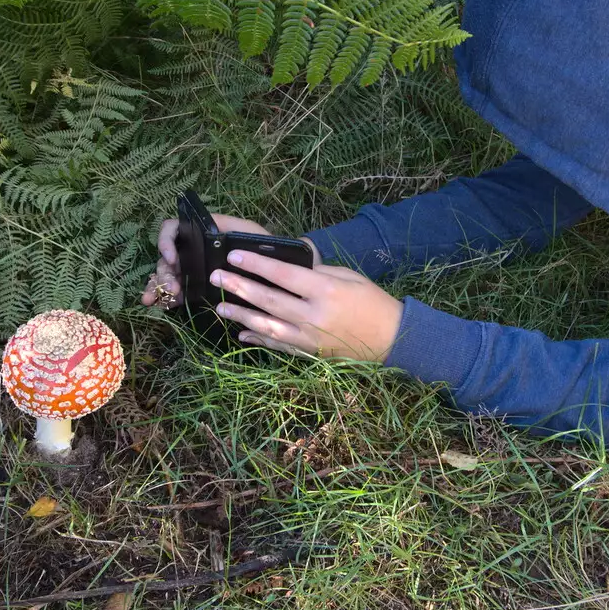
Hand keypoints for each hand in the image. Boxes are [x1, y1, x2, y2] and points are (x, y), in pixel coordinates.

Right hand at [140, 213, 320, 307]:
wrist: (279, 272)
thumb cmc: (265, 247)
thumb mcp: (251, 233)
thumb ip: (233, 229)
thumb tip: (211, 230)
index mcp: (203, 232)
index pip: (174, 228)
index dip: (167, 241)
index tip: (172, 258)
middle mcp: (194, 249)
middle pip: (167, 255)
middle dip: (164, 271)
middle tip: (172, 287)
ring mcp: (194, 269)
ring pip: (167, 274)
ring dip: (159, 285)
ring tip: (158, 299)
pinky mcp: (197, 287)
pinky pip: (177, 291)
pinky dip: (166, 297)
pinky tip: (160, 305)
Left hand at [209, 249, 400, 362]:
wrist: (391, 339)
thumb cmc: (371, 301)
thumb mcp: (348, 277)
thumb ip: (317, 272)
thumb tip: (285, 267)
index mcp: (325, 291)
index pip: (283, 275)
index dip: (257, 265)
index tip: (235, 256)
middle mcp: (313, 316)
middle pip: (269, 300)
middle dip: (240, 287)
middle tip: (217, 278)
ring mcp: (309, 338)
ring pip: (267, 325)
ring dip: (241, 315)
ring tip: (220, 306)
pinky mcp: (309, 353)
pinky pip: (277, 345)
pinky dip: (258, 338)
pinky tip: (241, 332)